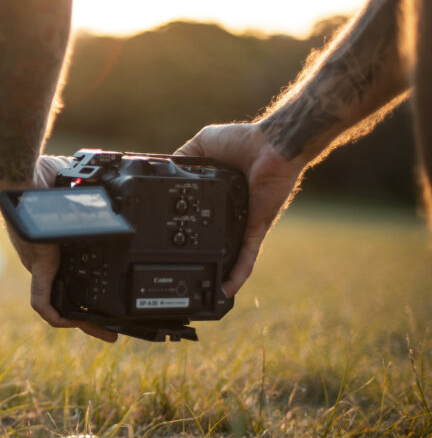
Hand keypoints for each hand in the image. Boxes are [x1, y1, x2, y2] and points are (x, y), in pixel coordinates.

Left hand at [0, 155, 116, 342]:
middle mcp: (46, 258)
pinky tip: (72, 323)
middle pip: (67, 294)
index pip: (70, 274)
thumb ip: (91, 199)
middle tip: (112, 325)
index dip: (86, 289)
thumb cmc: (43, 176)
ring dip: (80, 321)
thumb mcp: (74, 192)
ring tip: (105, 330)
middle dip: (89, 315)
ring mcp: (40, 264)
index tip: (105, 299)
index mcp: (55, 245)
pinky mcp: (38, 265)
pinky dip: (56, 315)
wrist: (23, 174)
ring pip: (57, 303)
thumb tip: (116, 194)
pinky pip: (42, 300)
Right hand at [174, 122, 306, 295]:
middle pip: (213, 241)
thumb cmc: (244, 141)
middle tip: (183, 277)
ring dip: (219, 276)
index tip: (167, 242)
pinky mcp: (256, 228)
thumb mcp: (202, 146)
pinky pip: (247, 256)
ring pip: (230, 256)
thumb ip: (182, 159)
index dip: (183, 229)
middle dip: (201, 261)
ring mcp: (245, 223)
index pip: (199, 216)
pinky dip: (238, 274)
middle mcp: (232, 213)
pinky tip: (226, 292)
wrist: (274, 145)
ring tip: (205, 296)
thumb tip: (162, 170)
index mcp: (220, 194)